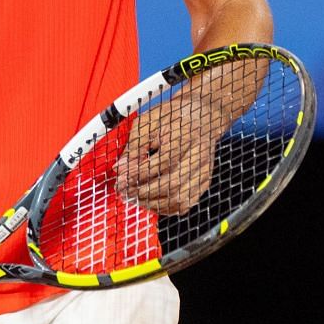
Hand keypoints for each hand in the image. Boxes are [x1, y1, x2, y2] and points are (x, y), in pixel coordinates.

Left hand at [116, 93, 223, 215]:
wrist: (202, 115)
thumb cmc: (174, 116)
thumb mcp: (149, 121)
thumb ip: (134, 145)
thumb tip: (120, 168)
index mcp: (185, 135)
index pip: (163, 162)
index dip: (138, 173)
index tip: (121, 177)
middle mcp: (199, 155)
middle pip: (172, 184)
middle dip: (143, 192)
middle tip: (124, 190)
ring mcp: (204, 171)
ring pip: (179, 199)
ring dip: (152, 203)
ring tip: (134, 196)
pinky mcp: (204, 182)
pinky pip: (184, 205)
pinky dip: (164, 207)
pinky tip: (150, 200)